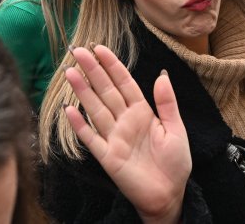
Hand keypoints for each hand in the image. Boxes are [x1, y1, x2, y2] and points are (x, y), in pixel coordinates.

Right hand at [65, 45, 190, 223]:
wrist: (170, 194)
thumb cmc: (175, 163)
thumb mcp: (176, 129)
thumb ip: (167, 103)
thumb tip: (161, 75)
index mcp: (143, 112)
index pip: (124, 83)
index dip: (112, 66)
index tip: (99, 49)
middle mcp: (125, 121)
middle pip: (106, 91)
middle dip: (92, 71)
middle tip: (77, 51)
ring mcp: (114, 138)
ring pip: (95, 109)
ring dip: (82, 91)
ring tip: (69, 72)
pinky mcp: (107, 157)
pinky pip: (91, 138)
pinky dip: (79, 125)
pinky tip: (68, 110)